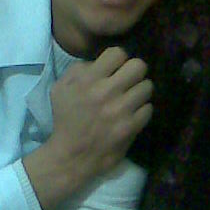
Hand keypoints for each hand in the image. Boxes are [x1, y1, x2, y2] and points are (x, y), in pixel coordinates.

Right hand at [22, 46, 153, 209]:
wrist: (72, 156)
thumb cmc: (66, 120)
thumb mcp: (60, 89)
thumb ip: (78, 70)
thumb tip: (99, 62)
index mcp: (89, 80)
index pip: (118, 53)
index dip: (118, 60)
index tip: (115, 69)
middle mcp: (106, 91)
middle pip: (139, 66)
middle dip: (135, 72)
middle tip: (129, 81)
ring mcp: (121, 110)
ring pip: (147, 86)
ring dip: (140, 91)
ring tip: (132, 98)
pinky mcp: (131, 126)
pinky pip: (148, 108)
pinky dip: (142, 110)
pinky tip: (132, 114)